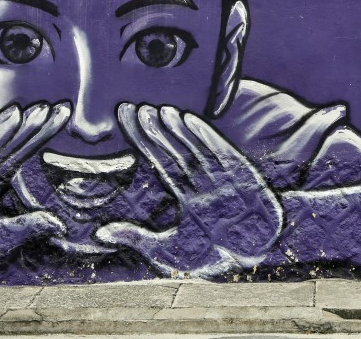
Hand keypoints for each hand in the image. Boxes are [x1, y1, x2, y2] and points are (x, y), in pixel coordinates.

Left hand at [95, 103, 282, 276]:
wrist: (261, 252)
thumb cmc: (218, 253)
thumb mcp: (170, 251)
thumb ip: (137, 239)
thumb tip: (99, 234)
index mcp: (188, 196)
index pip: (160, 163)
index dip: (143, 142)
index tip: (127, 123)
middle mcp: (202, 183)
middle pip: (174, 152)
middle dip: (155, 131)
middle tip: (136, 108)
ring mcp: (222, 178)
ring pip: (194, 149)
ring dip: (177, 129)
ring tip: (159, 110)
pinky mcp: (242, 175)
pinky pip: (221, 152)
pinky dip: (205, 136)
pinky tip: (190, 119)